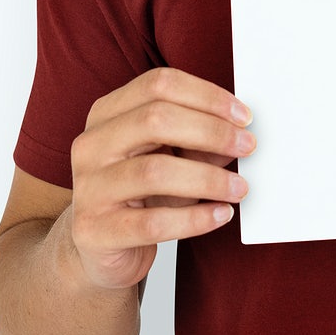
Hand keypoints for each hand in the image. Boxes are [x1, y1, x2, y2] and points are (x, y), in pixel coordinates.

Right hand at [68, 67, 254, 291]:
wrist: (99, 250)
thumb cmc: (139, 194)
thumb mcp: (167, 157)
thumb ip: (198, 141)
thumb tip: (238, 135)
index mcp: (107, 113)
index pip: (159, 84)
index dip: (207, 96)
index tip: (243, 116)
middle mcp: (91, 144)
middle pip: (155, 119)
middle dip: (212, 131)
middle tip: (247, 147)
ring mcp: (88, 187)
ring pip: (154, 171)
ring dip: (209, 178)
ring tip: (239, 188)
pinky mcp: (95, 231)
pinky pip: (152, 222)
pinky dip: (195, 219)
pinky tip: (220, 215)